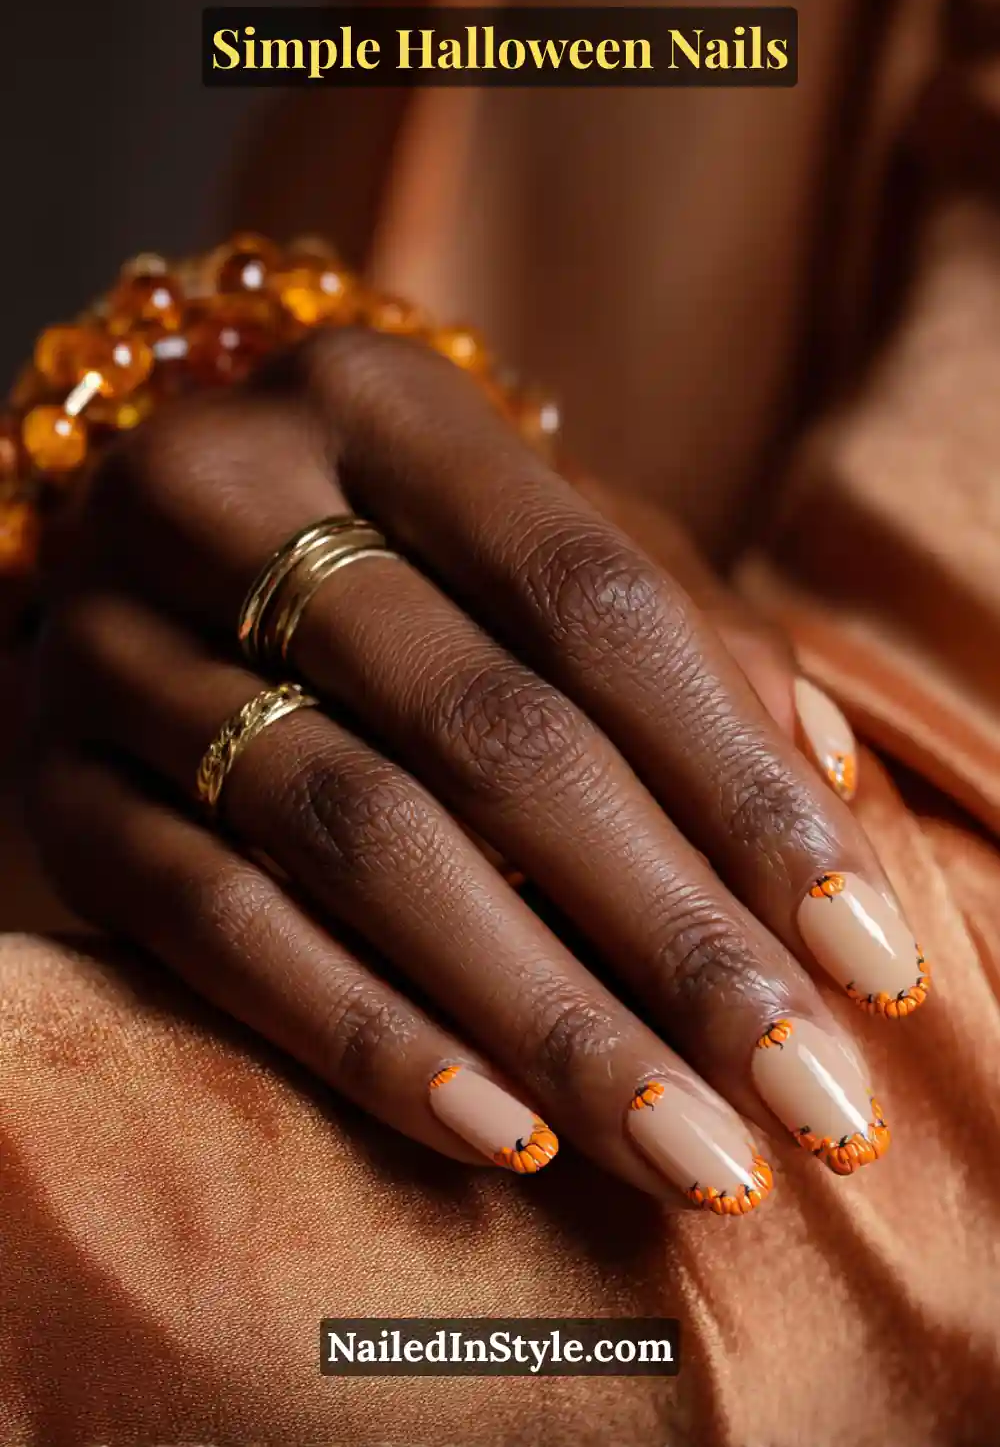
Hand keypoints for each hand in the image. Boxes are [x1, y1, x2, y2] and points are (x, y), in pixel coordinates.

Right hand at [29, 328, 924, 1208]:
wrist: (160, 564)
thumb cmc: (399, 554)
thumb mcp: (536, 547)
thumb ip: (687, 639)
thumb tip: (833, 792)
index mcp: (378, 400)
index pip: (597, 599)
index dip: (744, 787)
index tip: (871, 960)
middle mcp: (224, 492)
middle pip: (490, 731)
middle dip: (670, 935)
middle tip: (808, 1096)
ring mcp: (114, 640)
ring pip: (354, 839)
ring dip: (540, 1014)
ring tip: (685, 1145)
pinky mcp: (55, 782)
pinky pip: (211, 923)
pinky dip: (363, 1033)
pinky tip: (499, 1132)